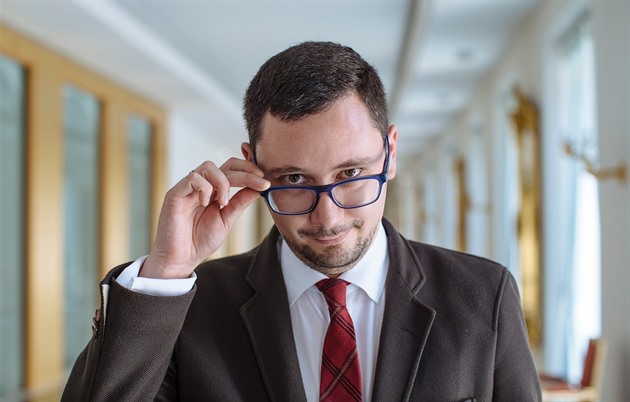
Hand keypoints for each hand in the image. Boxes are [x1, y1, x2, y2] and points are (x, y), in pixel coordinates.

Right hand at [141, 158, 269, 278]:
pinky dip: (204, 189)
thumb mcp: (227, 219)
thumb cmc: (200, 241)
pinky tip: (205, 203)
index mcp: (213, 191)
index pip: (232, 170)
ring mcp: (187, 188)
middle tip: (260, 182)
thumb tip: (259, 188)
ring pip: (209, 167)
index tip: (264, 180)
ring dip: (223, 182)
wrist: (181, 259)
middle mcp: (200, 186)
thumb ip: (240, 202)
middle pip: (225, 166)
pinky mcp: (175, 194)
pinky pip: (193, 178)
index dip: (248, 170)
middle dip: (246, 172)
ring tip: (223, 203)